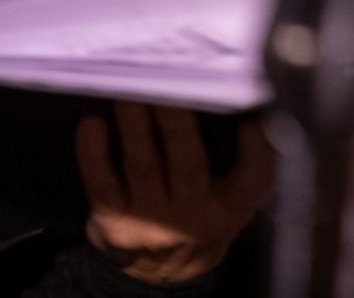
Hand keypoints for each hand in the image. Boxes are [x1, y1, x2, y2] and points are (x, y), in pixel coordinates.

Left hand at [80, 105, 271, 286]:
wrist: (160, 273)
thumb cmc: (205, 215)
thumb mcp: (236, 199)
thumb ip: (250, 163)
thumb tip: (260, 108)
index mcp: (232, 208)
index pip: (253, 180)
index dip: (256, 149)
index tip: (253, 119)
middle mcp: (193, 218)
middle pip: (187, 164)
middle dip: (175, 121)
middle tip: (167, 80)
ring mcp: (151, 223)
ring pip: (142, 165)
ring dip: (135, 124)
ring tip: (129, 89)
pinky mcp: (115, 225)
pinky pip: (102, 184)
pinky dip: (94, 154)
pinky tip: (93, 124)